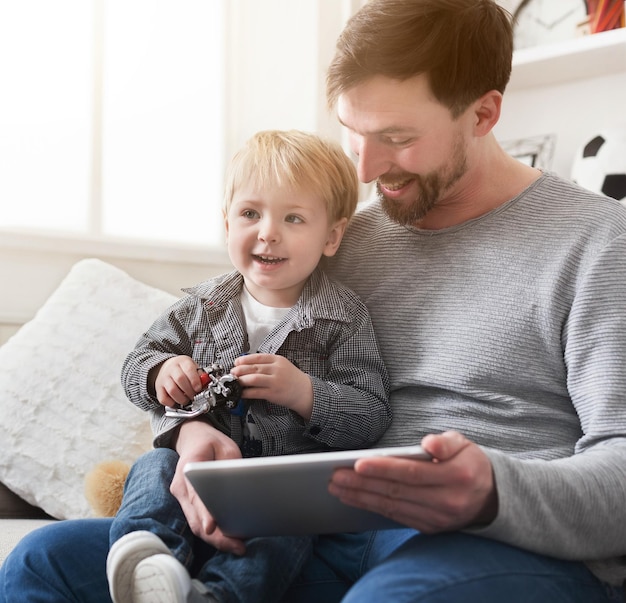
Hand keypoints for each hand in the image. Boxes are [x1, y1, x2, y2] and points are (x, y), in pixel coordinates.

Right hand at [152, 355, 203, 407]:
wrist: (166, 367)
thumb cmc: (183, 369)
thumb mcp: (193, 367)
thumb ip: (200, 375)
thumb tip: (206, 383)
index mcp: (182, 361)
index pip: (188, 369)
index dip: (195, 380)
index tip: (199, 388)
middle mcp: (171, 369)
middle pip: (180, 379)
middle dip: (190, 391)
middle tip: (194, 396)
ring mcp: (163, 378)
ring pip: (172, 390)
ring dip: (182, 399)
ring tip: (187, 400)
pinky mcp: (158, 388)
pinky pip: (163, 398)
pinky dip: (171, 403)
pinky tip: (177, 402)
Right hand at [170, 420, 244, 554]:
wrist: (192, 438)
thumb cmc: (211, 443)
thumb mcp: (225, 447)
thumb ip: (231, 466)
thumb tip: (241, 486)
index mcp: (188, 469)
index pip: (196, 496)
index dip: (204, 513)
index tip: (212, 527)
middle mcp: (181, 487)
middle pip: (195, 519)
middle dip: (216, 536)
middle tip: (238, 546)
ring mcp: (182, 497)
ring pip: (195, 525)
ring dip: (215, 539)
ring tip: (238, 547)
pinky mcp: (188, 504)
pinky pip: (198, 522)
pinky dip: (213, 534)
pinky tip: (230, 539)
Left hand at [231, 353, 313, 418]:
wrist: (305, 392)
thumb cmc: (292, 378)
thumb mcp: (282, 365)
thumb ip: (267, 363)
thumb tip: (247, 364)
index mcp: (278, 360)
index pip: (257, 357)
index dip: (244, 359)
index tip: (236, 362)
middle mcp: (276, 369)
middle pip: (253, 367)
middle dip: (240, 370)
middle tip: (232, 372)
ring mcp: (275, 382)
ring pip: (253, 379)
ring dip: (241, 380)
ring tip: (235, 382)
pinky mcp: (273, 393)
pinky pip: (256, 392)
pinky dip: (246, 392)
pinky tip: (242, 393)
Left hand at [328, 431, 497, 532]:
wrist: (492, 497)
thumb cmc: (470, 462)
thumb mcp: (465, 444)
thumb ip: (446, 442)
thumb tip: (429, 443)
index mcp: (455, 477)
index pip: (411, 473)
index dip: (383, 469)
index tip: (357, 464)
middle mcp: (446, 502)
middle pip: (396, 492)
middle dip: (362, 485)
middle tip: (335, 476)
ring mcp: (437, 519)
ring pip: (392, 507)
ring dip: (361, 498)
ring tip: (338, 488)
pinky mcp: (430, 528)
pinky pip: (396, 518)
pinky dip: (373, 508)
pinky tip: (355, 500)